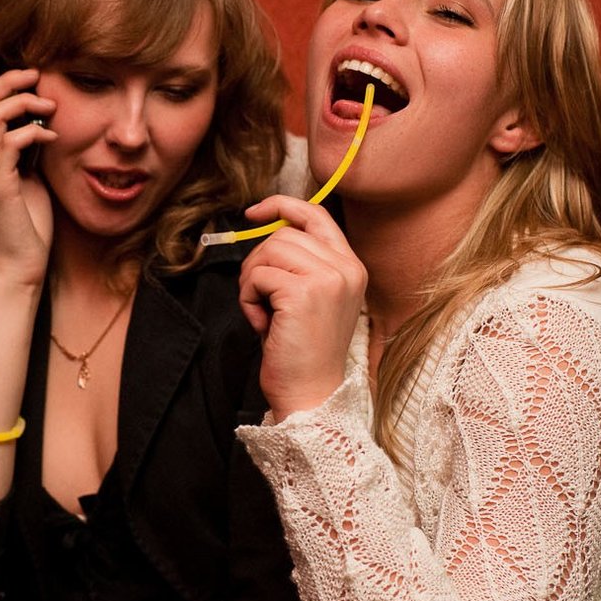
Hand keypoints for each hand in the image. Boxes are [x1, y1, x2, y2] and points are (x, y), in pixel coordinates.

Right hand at [0, 68, 56, 286]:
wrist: (21, 265)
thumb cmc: (30, 225)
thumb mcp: (32, 177)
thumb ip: (29, 151)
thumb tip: (43, 124)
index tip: (14, 57)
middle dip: (9, 79)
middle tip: (39, 75)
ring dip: (22, 102)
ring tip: (49, 106)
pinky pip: (9, 143)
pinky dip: (33, 132)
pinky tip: (53, 138)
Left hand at [237, 197, 365, 418]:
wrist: (311, 394)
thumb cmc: (302, 351)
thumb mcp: (310, 298)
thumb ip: (299, 263)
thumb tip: (265, 228)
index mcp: (351, 267)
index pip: (317, 215)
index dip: (282, 206)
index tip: (254, 213)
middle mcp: (346, 268)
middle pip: (284, 234)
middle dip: (259, 261)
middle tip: (259, 296)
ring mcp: (328, 279)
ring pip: (269, 251)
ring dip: (252, 281)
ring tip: (263, 312)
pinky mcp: (304, 293)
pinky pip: (258, 276)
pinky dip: (248, 299)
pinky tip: (263, 325)